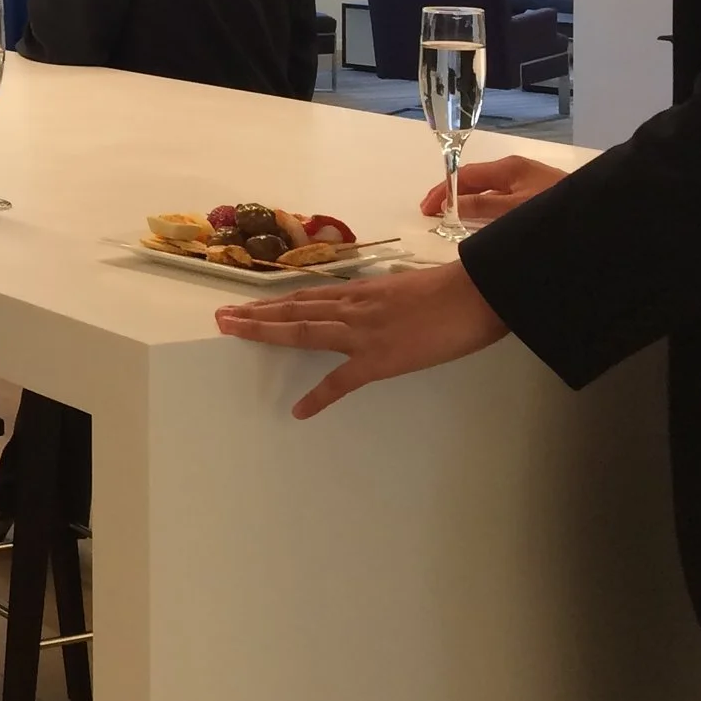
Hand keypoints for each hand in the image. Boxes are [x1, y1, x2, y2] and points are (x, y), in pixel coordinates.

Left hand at [214, 262, 509, 418]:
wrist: (478, 292)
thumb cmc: (454, 289)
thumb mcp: (409, 288)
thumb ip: (387, 298)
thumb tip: (381, 305)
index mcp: (363, 291)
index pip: (309, 295)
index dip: (277, 301)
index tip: (251, 303)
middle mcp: (354, 307)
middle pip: (294, 308)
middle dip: (256, 312)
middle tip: (222, 316)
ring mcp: (362, 331)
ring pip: (303, 329)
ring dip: (265, 330)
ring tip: (232, 332)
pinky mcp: (380, 359)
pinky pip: (342, 381)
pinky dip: (320, 397)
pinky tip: (299, 411)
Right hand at [422, 154, 566, 223]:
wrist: (604, 217)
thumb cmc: (555, 210)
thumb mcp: (513, 210)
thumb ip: (482, 206)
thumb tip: (451, 205)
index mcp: (509, 169)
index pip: (465, 175)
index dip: (442, 190)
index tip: (425, 209)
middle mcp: (519, 172)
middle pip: (477, 181)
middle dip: (453, 196)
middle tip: (433, 215)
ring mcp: (531, 184)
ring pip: (491, 192)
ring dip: (470, 204)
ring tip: (453, 221)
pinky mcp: (542, 198)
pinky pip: (504, 201)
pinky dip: (487, 210)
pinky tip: (487, 225)